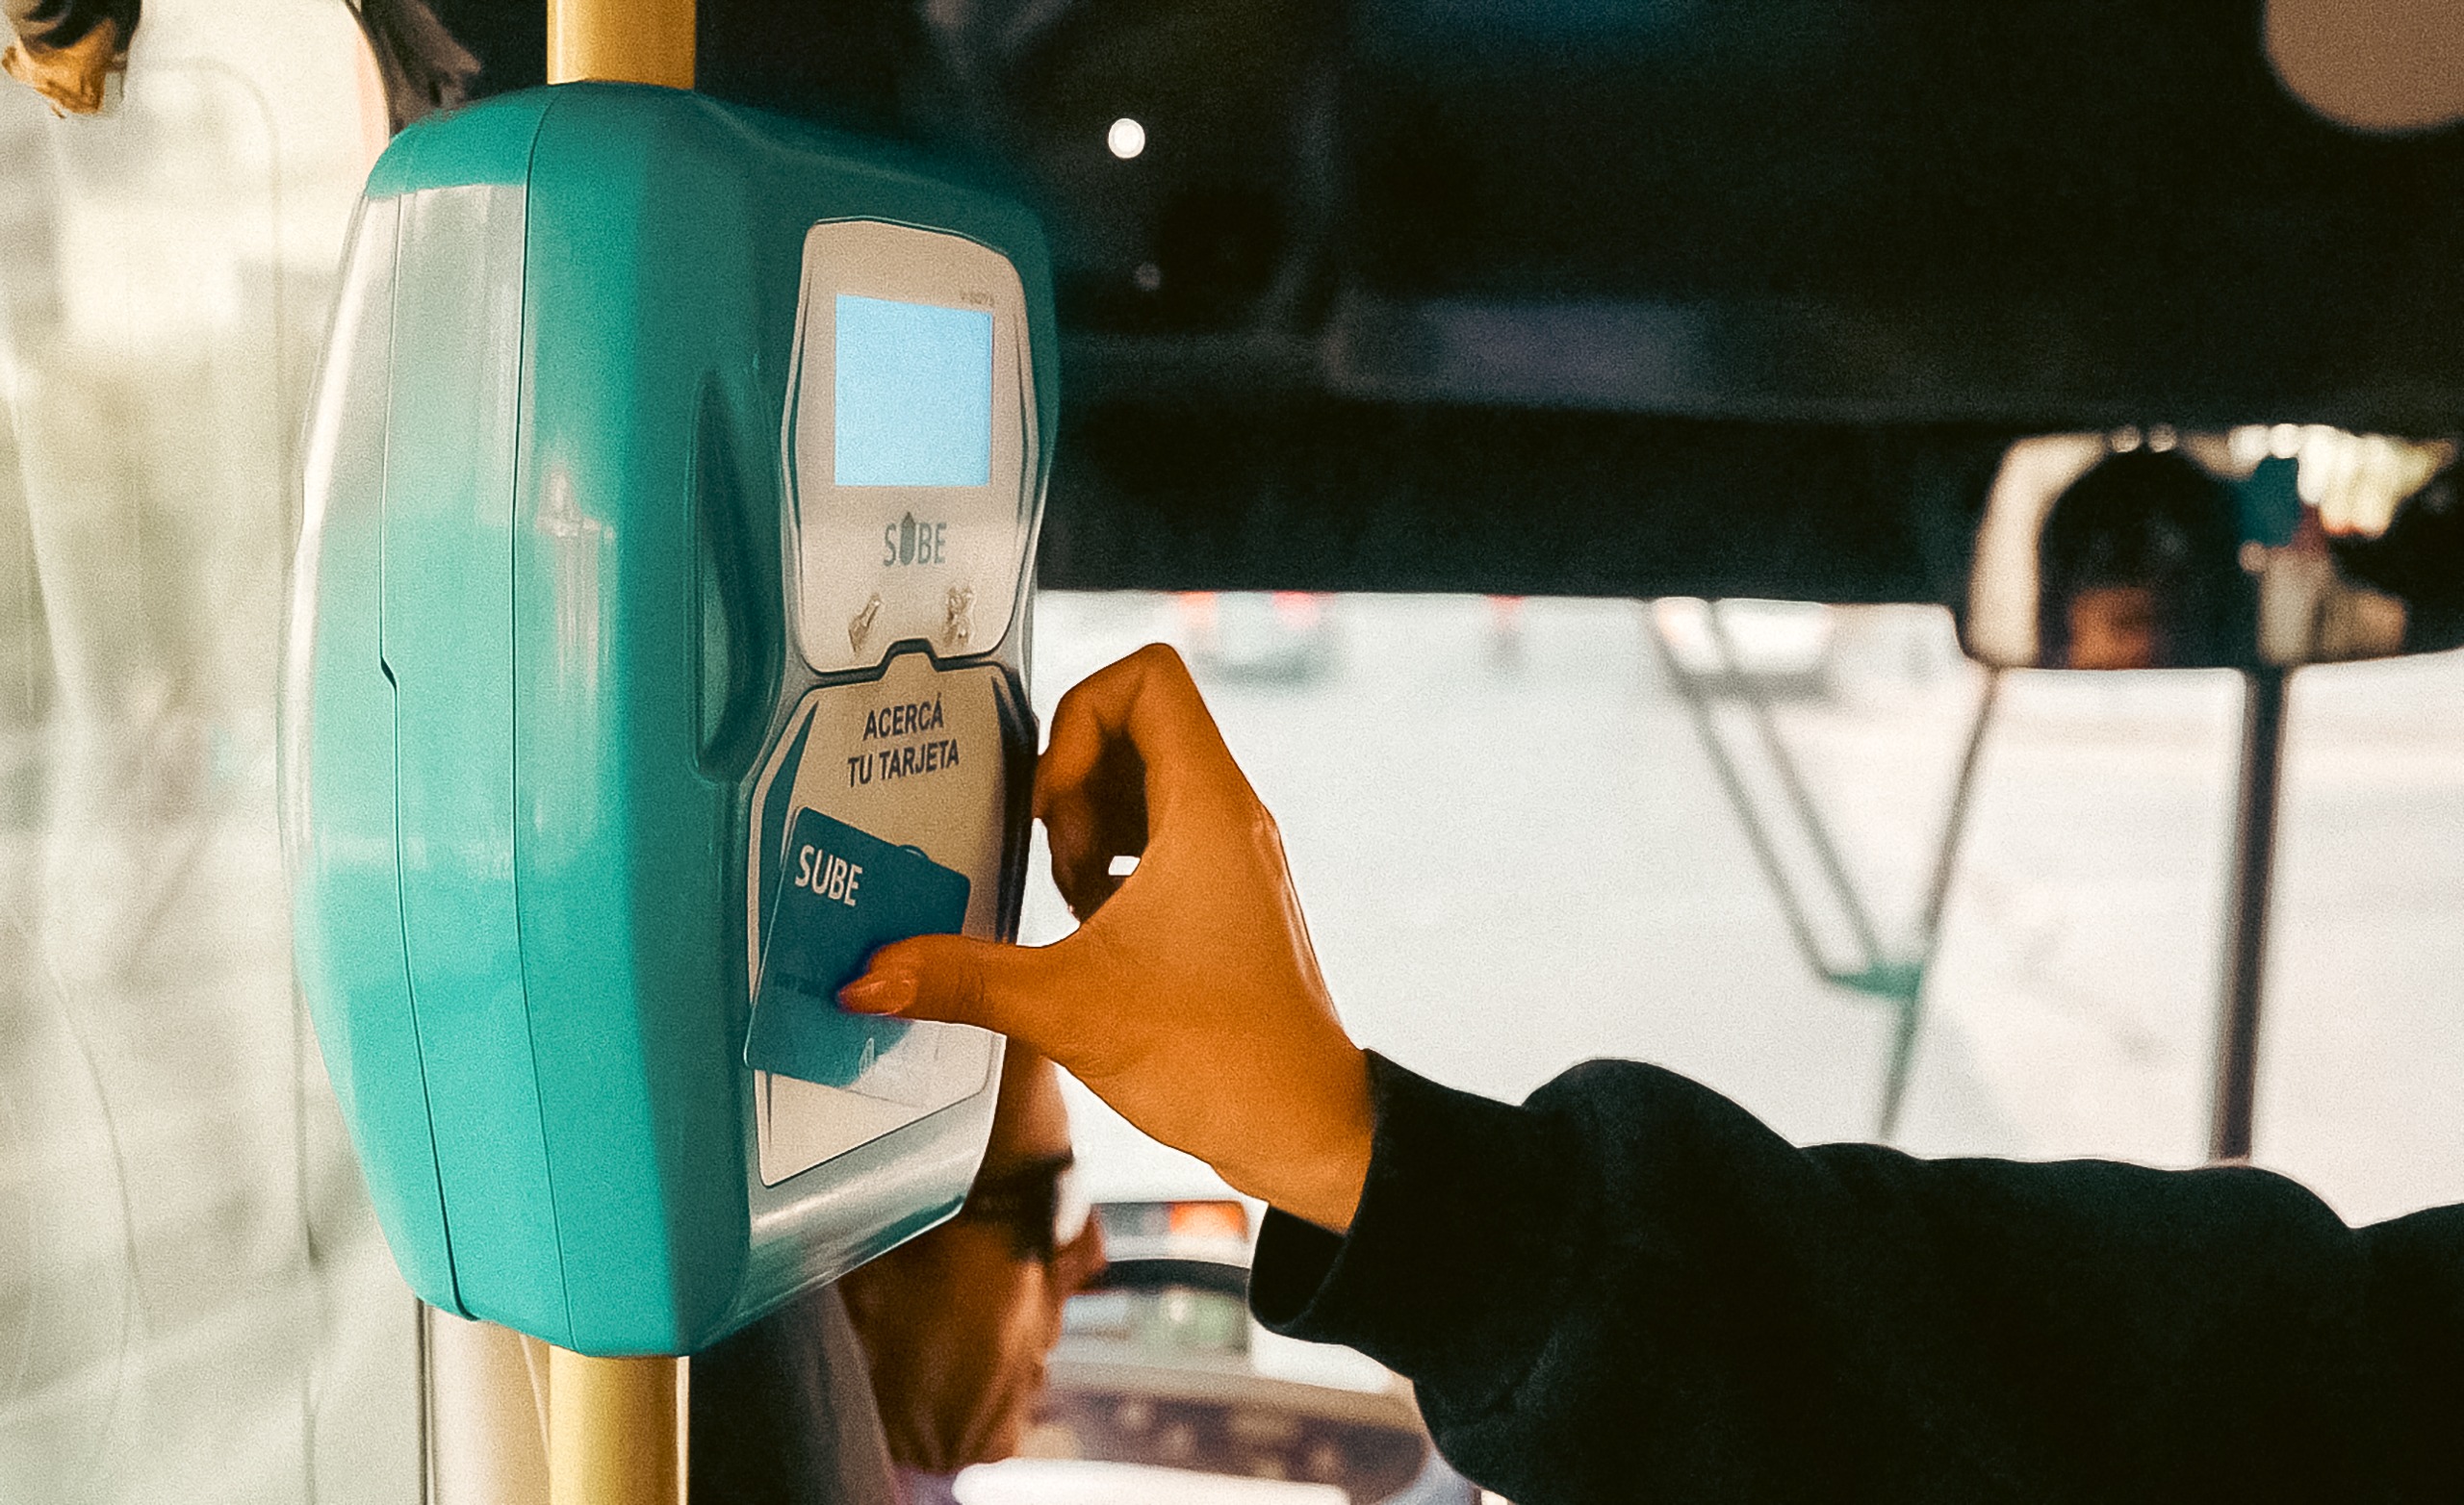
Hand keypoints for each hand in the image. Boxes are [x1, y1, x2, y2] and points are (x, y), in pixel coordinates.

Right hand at [842, 644, 1373, 1232]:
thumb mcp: (1068, 1010)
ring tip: (1075, 905)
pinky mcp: (1226, 897)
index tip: (1055, 806)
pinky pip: (1159, 837)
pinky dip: (1114, 867)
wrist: (1306, 1129)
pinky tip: (1093, 932)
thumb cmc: (1221, 1059)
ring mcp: (1232, 855)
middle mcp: (1230, 816)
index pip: (1148, 676)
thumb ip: (960, 980)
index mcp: (1209, 807)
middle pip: (1136, 725)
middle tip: (1060, 867)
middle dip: (1072, 785)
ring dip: (1089, 829)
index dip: (1078, 718)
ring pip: (1144, 784)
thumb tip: (865, 979)